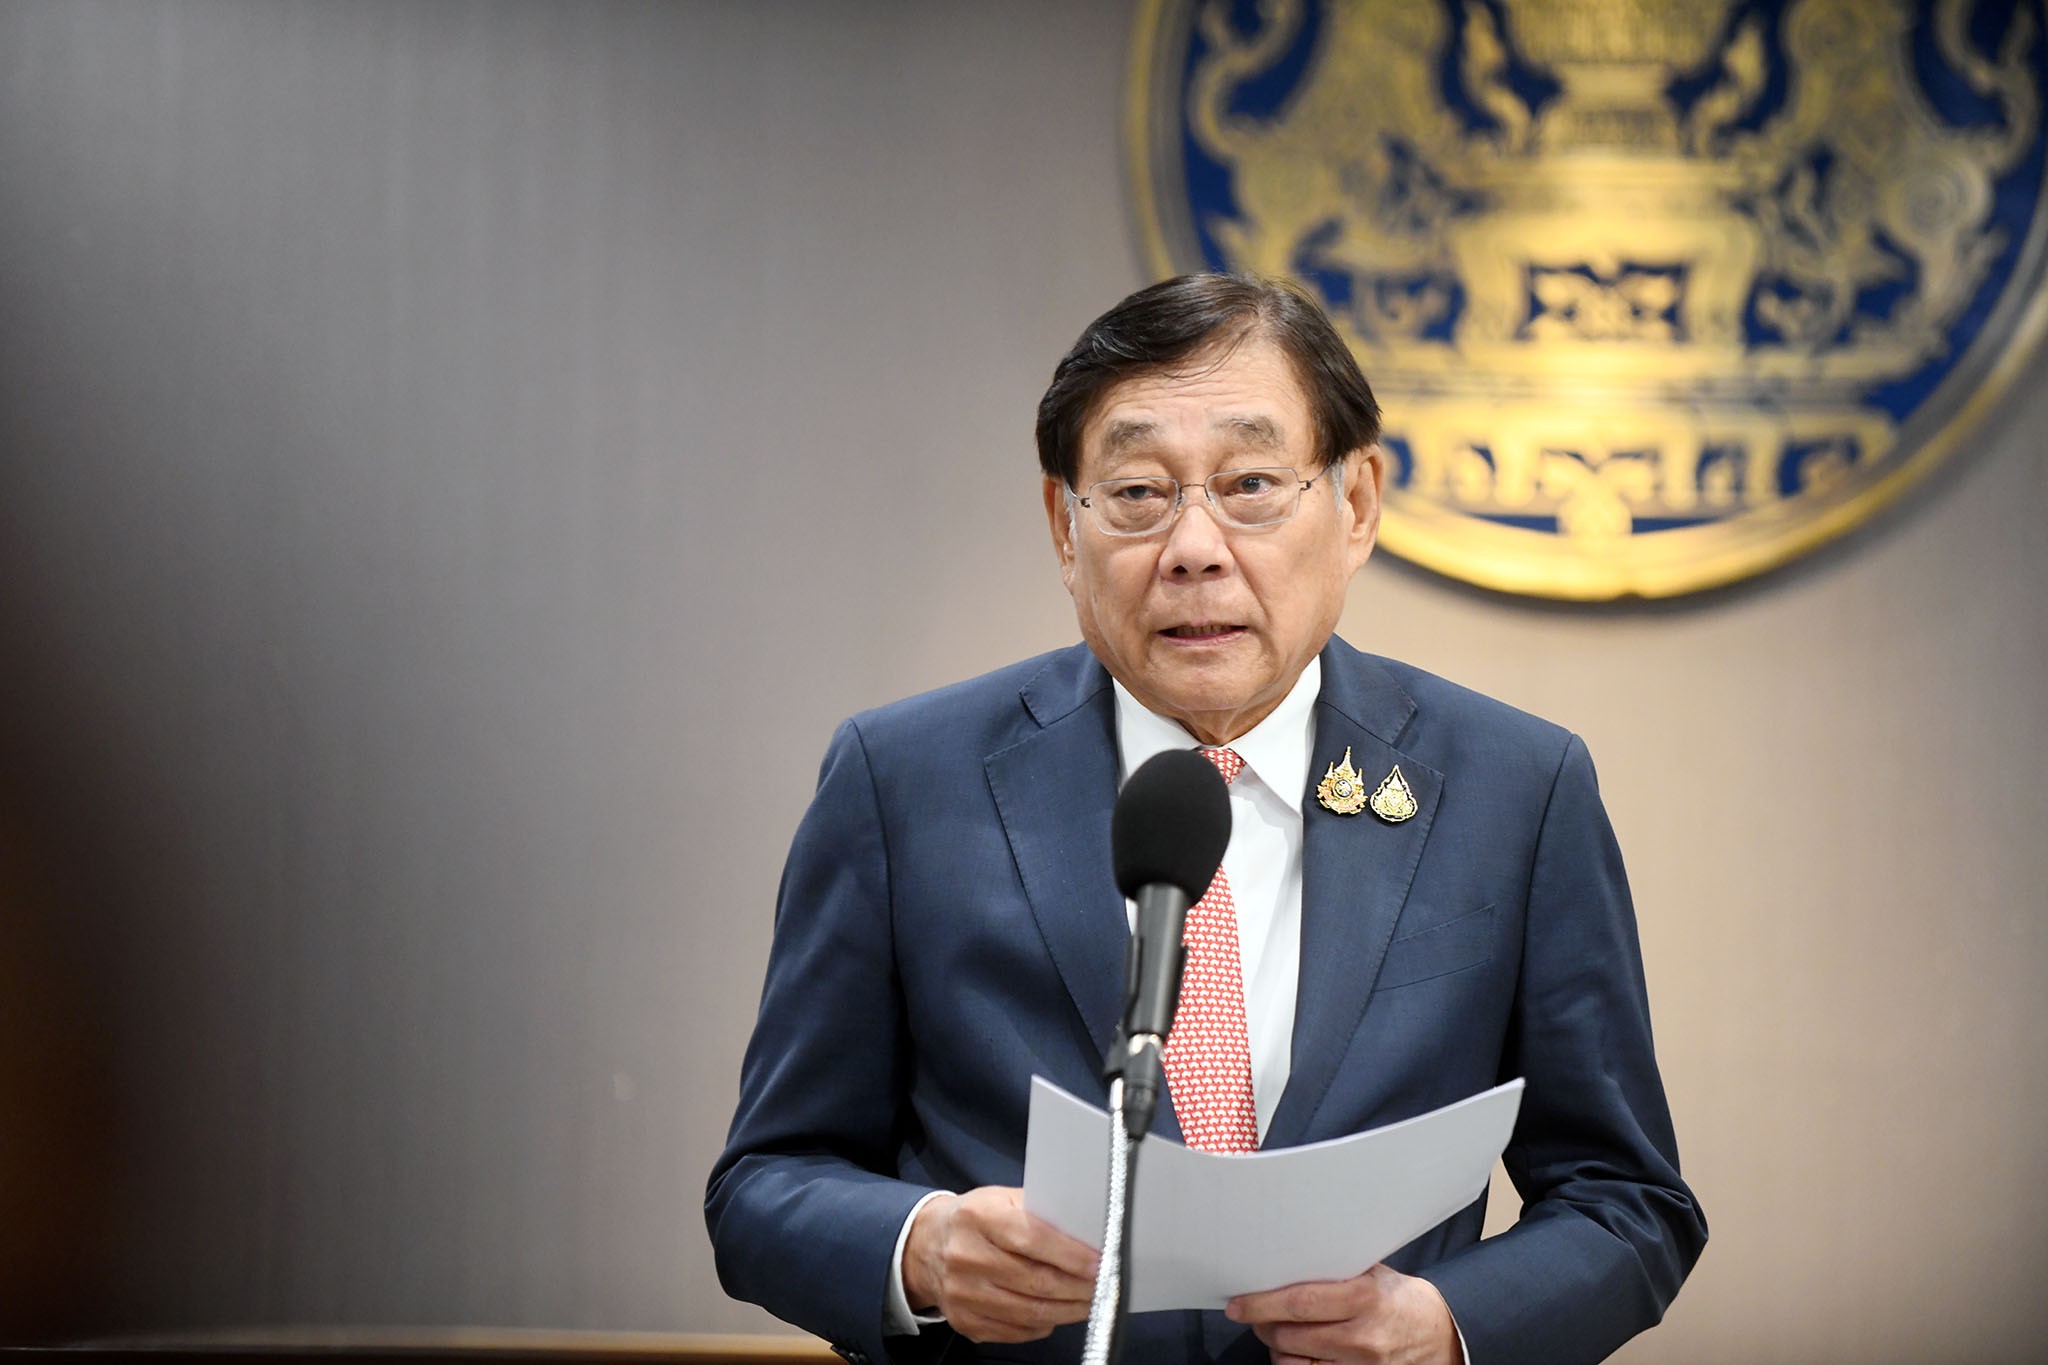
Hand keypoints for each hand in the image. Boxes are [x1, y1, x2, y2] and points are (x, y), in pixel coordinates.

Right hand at [901, 1186, 1098, 1342]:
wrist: (926, 1247)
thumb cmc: (975, 1219)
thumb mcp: (1002, 1199)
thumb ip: (1039, 1211)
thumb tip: (1086, 1231)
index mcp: (978, 1218)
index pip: (1032, 1239)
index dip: (1071, 1255)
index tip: (1100, 1262)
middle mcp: (966, 1257)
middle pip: (1036, 1281)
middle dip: (1079, 1287)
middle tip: (1104, 1285)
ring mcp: (963, 1294)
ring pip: (1030, 1312)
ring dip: (1068, 1310)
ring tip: (1089, 1301)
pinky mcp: (964, 1322)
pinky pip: (1016, 1331)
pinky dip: (1043, 1324)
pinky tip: (1058, 1312)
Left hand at [1227, 1263, 1462, 1364]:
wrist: (1440, 1335)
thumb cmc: (1398, 1298)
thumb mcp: (1372, 1273)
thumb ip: (1334, 1269)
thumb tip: (1283, 1255)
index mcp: (1364, 1298)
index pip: (1300, 1302)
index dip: (1261, 1304)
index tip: (1237, 1303)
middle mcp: (1362, 1337)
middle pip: (1291, 1336)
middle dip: (1263, 1324)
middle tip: (1250, 1312)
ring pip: (1296, 1363)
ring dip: (1275, 1348)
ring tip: (1274, 1331)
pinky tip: (1294, 1352)